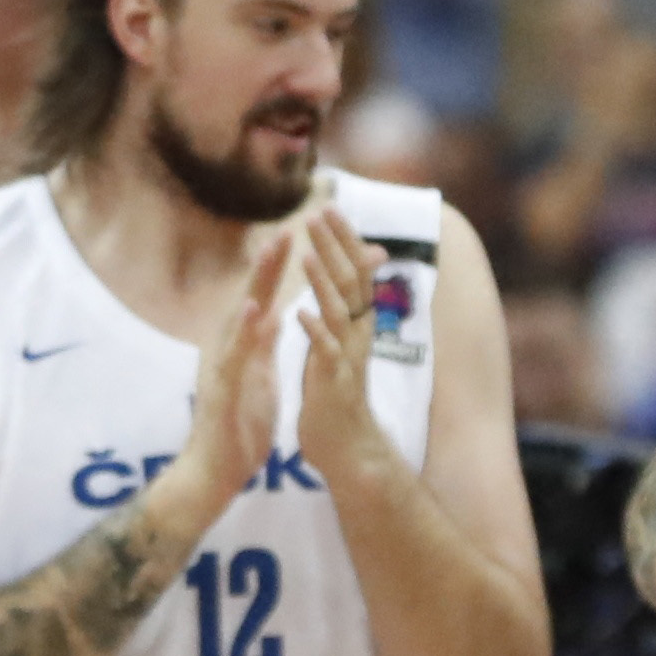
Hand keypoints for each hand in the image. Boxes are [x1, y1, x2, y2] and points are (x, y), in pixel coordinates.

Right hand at [153, 226, 298, 536]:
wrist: (214, 472)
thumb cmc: (238, 427)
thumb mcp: (258, 375)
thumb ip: (262, 343)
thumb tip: (272, 312)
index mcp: (243, 343)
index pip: (268, 298)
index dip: (290, 269)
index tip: (315, 242)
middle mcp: (228, 345)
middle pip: (252, 294)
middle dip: (274, 261)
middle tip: (296, 225)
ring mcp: (221, 363)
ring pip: (240, 314)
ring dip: (258, 281)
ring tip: (274, 249)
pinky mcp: (221, 387)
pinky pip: (233, 354)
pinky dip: (243, 329)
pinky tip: (255, 308)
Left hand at [283, 205, 399, 481]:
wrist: (344, 447)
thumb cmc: (334, 395)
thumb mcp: (338, 345)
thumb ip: (339, 311)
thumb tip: (343, 279)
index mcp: (352, 324)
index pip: (351, 272)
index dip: (342, 240)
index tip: (327, 208)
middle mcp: (355, 335)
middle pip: (350, 282)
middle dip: (335, 247)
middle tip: (318, 212)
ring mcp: (345, 359)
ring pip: (338, 313)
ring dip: (323, 283)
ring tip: (309, 256)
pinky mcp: (333, 384)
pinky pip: (325, 354)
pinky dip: (314, 332)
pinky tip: (300, 313)